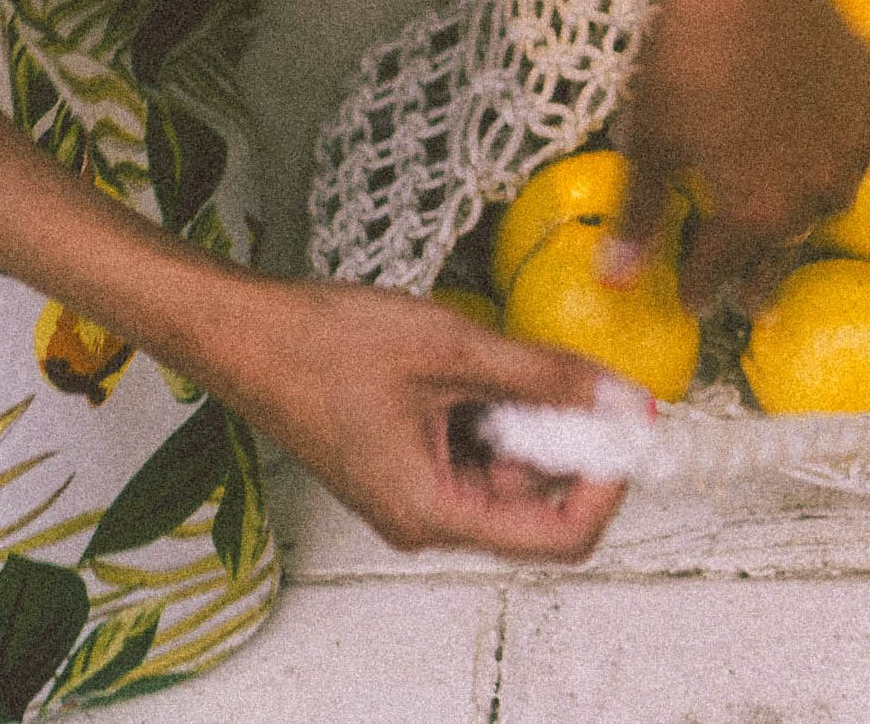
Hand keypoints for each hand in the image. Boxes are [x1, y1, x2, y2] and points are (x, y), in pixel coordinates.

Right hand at [193, 274, 625, 560]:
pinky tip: (476, 361)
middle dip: (567, 437)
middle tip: (574, 370)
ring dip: (528, 414)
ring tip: (498, 354)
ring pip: (509, 467)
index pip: (559, 538)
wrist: (242, 330)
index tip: (627, 428)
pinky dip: (495, 406)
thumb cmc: (320, 346)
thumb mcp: (452, 350)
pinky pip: (477, 446)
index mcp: (433, 511)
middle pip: (537, 500)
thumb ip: (542, 375)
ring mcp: (414, 490)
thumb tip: (615, 393)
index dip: (607, 486)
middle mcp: (426, 516)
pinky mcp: (406, 460)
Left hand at [615, 0, 869, 306]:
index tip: (693, 306)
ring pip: (831, 194)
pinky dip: (834, 150)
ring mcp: (852, 140)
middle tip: (754, 302)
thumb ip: (640, 217)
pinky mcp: (869, 92)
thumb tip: (614, 284)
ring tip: (791, 219)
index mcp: (758, 211)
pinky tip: (824, 147)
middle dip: (762, 272)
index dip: (704, 287)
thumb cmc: (682, 60)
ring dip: (805, 212)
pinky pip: (856, 138)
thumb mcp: (650, 142)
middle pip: (785, 243)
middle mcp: (817, 188)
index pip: (725, 266)